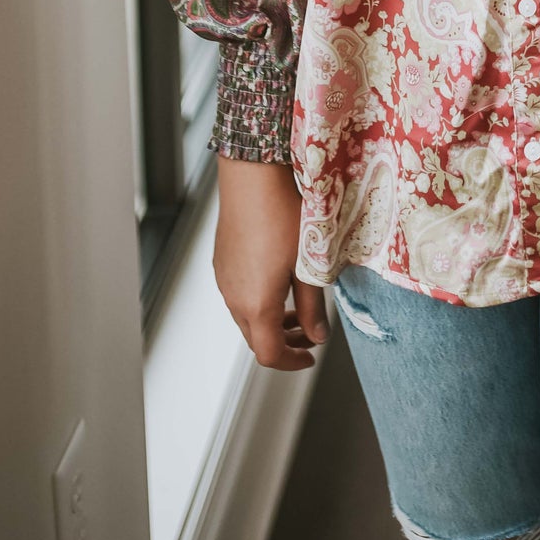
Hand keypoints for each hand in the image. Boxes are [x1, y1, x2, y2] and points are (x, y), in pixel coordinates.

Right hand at [214, 155, 328, 370]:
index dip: (292, 362)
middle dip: (284, 343)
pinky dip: (258, 302)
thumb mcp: (307, 264)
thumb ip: (313, 306)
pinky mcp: (221, 263)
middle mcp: (234, 298)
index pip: (270, 355)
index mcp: (256, 306)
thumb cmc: (283, 217)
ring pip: (246, 317)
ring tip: (297, 308)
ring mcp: (224, 280)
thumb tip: (318, 335)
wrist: (252, 178)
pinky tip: (278, 280)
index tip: (311, 356)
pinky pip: (238, 295)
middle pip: (256, 339)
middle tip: (311, 332)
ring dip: (270, 322)